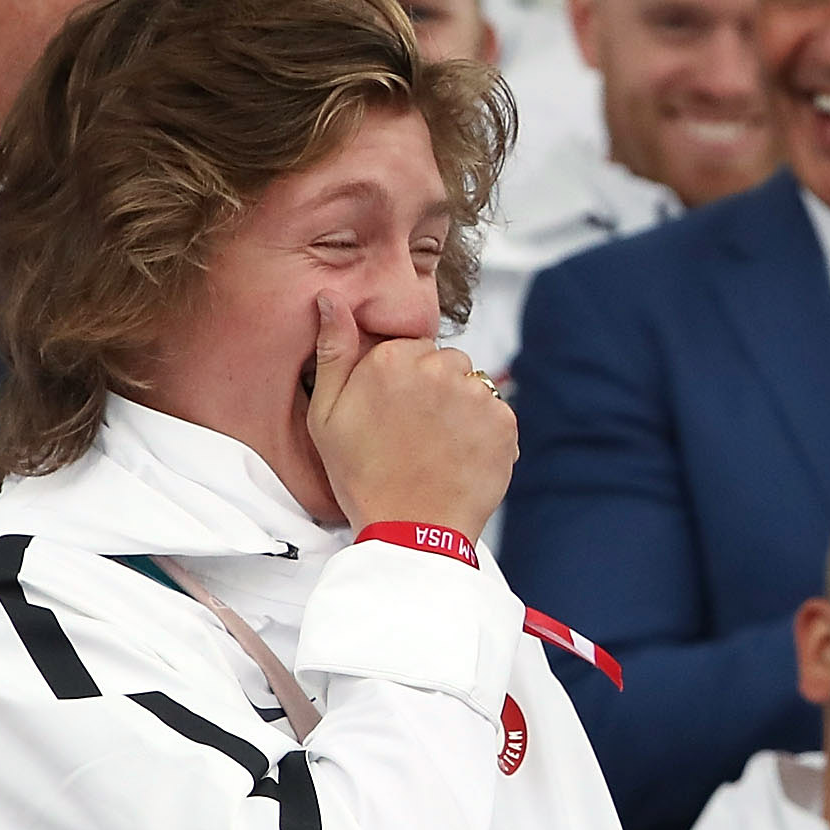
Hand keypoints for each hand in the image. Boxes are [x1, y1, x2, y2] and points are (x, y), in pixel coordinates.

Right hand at [307, 294, 515, 536]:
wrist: (411, 531)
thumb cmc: (363, 476)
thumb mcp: (326, 415)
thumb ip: (333, 351)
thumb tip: (330, 297)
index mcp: (391, 359)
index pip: (411, 350)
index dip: (403, 382)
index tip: (394, 413)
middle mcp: (436, 367)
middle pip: (446, 363)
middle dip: (436, 389)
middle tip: (416, 433)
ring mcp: (474, 393)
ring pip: (473, 386)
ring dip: (462, 409)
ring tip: (439, 448)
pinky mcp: (503, 420)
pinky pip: (497, 413)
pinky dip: (485, 433)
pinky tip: (461, 457)